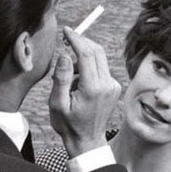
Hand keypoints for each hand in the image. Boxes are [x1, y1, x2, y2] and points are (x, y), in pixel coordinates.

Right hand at [49, 27, 120, 157]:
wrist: (87, 141)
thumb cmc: (68, 124)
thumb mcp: (57, 103)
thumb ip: (61, 78)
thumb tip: (65, 54)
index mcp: (93, 87)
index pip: (87, 53)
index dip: (76, 39)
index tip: (66, 30)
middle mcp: (107, 84)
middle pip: (96, 51)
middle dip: (81, 41)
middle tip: (67, 39)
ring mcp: (112, 85)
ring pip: (99, 58)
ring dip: (83, 57)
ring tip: (68, 77)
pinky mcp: (113, 87)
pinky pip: (100, 68)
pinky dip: (89, 67)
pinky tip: (77, 83)